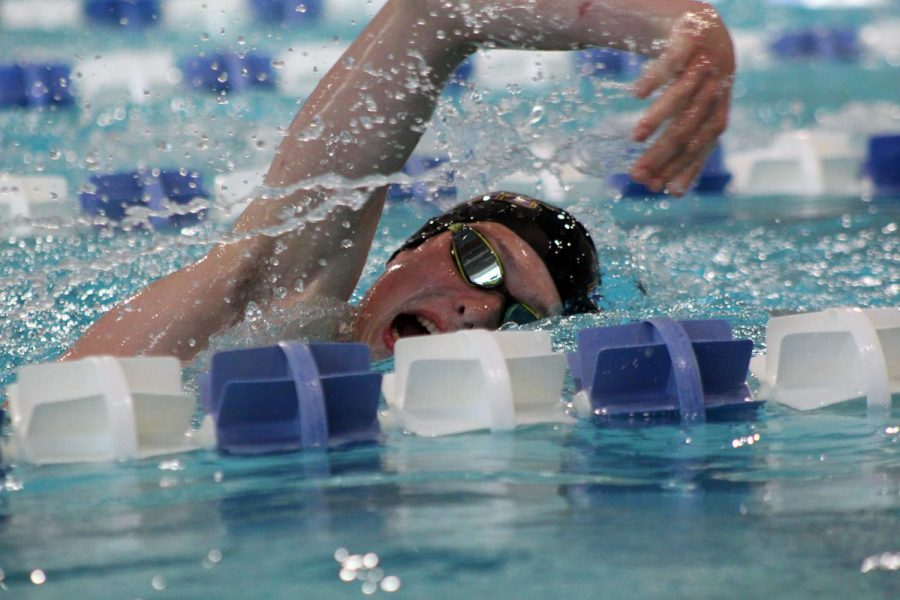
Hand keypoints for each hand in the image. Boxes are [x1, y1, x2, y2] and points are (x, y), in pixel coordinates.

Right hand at [628, 8, 734, 195]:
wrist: (703, 28)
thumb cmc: (696, 82)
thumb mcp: (694, 114)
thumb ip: (686, 148)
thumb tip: (673, 193)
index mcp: (716, 114)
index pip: (700, 146)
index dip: (681, 168)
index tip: (659, 189)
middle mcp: (714, 92)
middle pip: (687, 127)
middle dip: (662, 154)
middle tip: (637, 174)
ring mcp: (703, 66)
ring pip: (681, 97)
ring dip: (658, 119)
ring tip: (635, 138)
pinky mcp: (689, 41)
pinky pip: (671, 62)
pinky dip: (654, 78)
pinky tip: (636, 95)